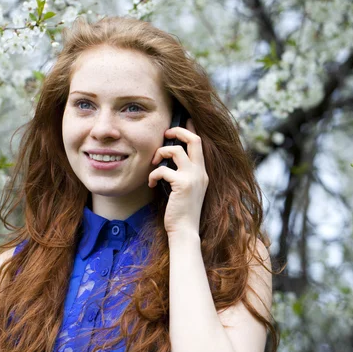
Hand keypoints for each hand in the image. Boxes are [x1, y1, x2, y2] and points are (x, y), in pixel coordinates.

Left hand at [148, 119, 208, 234]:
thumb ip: (181, 174)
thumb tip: (167, 160)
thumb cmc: (180, 212)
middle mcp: (200, 172)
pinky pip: (163, 169)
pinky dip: (153, 174)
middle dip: (178, 131)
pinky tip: (151, 183)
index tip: (183, 120)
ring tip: (154, 163)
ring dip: (160, 153)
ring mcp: (193, 178)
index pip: (199, 144)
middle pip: (194, 139)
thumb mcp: (184, 189)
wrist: (184, 231)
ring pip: (176, 150)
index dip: (190, 129)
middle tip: (165, 133)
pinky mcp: (183, 185)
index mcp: (201, 172)